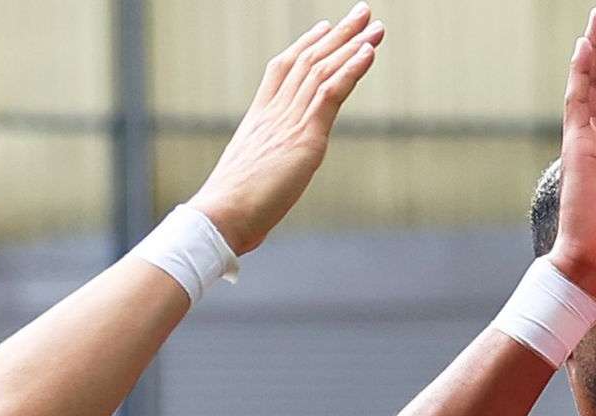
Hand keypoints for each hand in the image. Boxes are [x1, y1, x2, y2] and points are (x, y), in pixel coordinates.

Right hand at [190, 8, 387, 255]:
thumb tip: (263, 185)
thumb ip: (261, 169)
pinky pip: (330, 92)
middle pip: (308, 61)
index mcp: (259, 118)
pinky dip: (351, 69)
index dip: (305, 46)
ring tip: (374, 25)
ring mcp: (289, 121)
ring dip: (351, 44)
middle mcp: (274, 112)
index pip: (283, 69)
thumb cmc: (229, 209)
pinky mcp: (305, 136)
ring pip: (322, 70)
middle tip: (361, 12)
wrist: (222, 214)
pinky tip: (368, 52)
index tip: (323, 28)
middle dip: (337, 34)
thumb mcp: (247, 178)